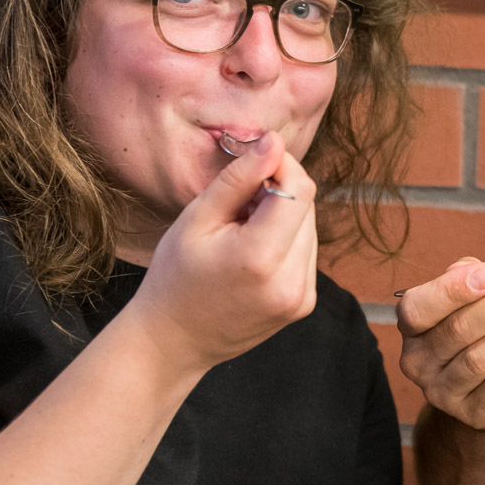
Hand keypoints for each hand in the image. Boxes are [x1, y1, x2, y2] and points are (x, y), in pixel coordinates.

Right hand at [126, 131, 318, 373]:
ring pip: (310, 229)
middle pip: (307, 207)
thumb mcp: (197, 219)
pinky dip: (285, 241)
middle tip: (238, 201)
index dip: (282, 165)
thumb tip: (274, 141)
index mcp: (261, 258)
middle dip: (279, 191)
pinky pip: (306, 254)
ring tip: (241, 230)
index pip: (299, 189)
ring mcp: (301, 297)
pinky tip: (251, 252)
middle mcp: (291, 281)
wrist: (175, 342)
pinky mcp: (304, 304)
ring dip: (283, 216)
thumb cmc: (175, 278)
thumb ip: (240, 179)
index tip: (256, 160)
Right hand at [396, 259, 484, 431]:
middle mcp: (418, 362)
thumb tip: (483, 272)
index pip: (418, 308)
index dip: (452, 290)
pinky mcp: (473, 414)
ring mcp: (442, 393)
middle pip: (459, 330)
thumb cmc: (480, 333)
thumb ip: (470, 277)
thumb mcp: (472, 299)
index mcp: (412, 328)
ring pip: (481, 359)